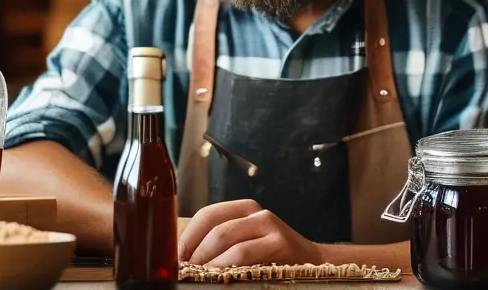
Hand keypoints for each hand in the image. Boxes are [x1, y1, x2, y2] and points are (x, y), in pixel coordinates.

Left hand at [178, 199, 322, 266]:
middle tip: (184, 272)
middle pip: (215, 229)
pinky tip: (218, 278)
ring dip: (207, 262)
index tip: (175, 258)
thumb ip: (220, 244)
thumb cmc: (271, 258)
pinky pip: (243, 255)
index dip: (188, 237)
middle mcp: (257, 213)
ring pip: (227, 240)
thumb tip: (182, 258)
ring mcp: (270, 227)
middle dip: (195, 254)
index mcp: (244, 209)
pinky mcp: (279, 244)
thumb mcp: (245, 242)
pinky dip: (225, 268)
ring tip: (197, 277)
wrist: (311, 264)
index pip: (207, 215)